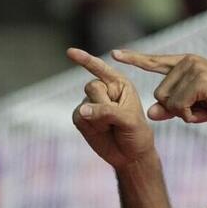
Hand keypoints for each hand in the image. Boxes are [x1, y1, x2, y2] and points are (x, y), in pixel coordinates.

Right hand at [67, 48, 155, 168]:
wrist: (130, 155)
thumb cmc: (136, 133)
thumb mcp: (129, 120)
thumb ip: (108, 111)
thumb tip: (82, 111)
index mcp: (119, 84)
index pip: (101, 68)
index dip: (85, 60)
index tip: (70, 52)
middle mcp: (104, 90)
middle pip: (92, 86)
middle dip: (103, 103)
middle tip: (117, 117)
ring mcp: (91, 103)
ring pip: (85, 103)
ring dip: (99, 117)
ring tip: (111, 127)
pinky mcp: (82, 118)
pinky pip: (78, 116)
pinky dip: (90, 125)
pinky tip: (100, 131)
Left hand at [111, 50, 206, 126]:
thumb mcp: (196, 108)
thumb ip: (172, 109)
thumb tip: (150, 113)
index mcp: (187, 63)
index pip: (155, 61)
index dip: (134, 58)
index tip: (114, 54)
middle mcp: (188, 61)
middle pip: (159, 94)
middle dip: (177, 109)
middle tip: (204, 106)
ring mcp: (194, 69)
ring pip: (167, 102)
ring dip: (185, 113)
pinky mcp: (200, 80)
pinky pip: (179, 107)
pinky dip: (192, 115)